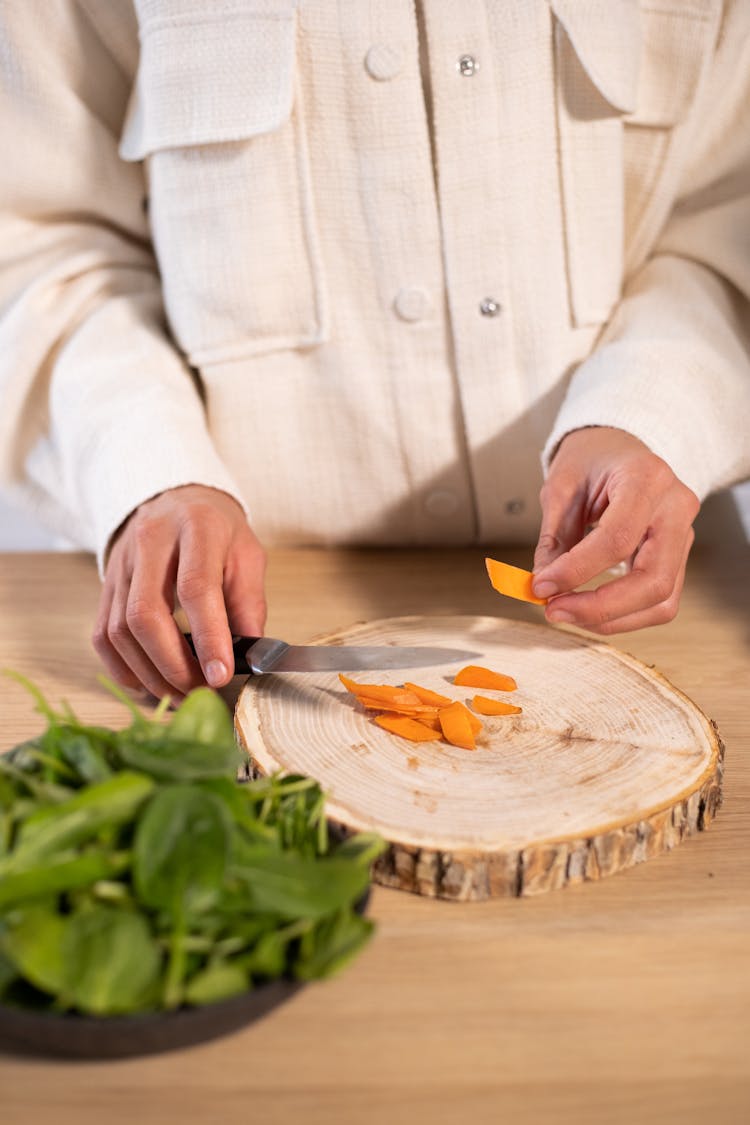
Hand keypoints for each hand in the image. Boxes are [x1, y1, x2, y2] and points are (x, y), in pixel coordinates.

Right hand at [93, 485, 265, 698]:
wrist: (175, 499)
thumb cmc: (217, 531)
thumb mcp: (247, 554)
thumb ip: (249, 602)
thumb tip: (249, 655)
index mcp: (197, 527)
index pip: (196, 588)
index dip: (208, 637)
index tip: (220, 674)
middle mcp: (151, 542)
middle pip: (146, 614)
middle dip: (173, 665)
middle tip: (199, 691)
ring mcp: (122, 564)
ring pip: (120, 630)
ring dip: (150, 673)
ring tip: (179, 693)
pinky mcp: (106, 584)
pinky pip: (102, 634)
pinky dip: (123, 667)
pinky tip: (148, 682)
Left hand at [532, 427, 699, 632]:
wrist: (620, 447)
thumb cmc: (592, 460)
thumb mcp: (561, 487)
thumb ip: (553, 539)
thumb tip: (543, 586)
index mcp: (647, 478)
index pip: (617, 539)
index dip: (577, 571)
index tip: (541, 587)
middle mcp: (676, 507)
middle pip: (653, 580)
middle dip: (600, 607)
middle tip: (554, 611)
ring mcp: (684, 534)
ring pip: (662, 600)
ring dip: (612, 619)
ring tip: (568, 612)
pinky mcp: (678, 556)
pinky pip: (660, 601)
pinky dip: (624, 615)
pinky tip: (590, 610)